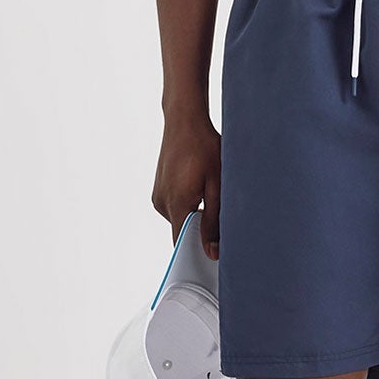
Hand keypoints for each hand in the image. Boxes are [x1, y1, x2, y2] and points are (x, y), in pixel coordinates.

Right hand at [153, 111, 221, 258]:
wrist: (185, 121)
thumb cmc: (204, 148)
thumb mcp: (217, 185)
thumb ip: (214, 221)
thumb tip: (212, 252)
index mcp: (176, 204)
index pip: (182, 244)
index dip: (198, 253)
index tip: (213, 257)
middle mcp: (162, 203)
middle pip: (182, 232)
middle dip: (201, 231)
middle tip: (220, 215)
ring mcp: (158, 196)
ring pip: (180, 219)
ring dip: (195, 215)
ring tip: (209, 193)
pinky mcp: (159, 189)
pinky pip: (175, 207)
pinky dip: (188, 204)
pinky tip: (199, 187)